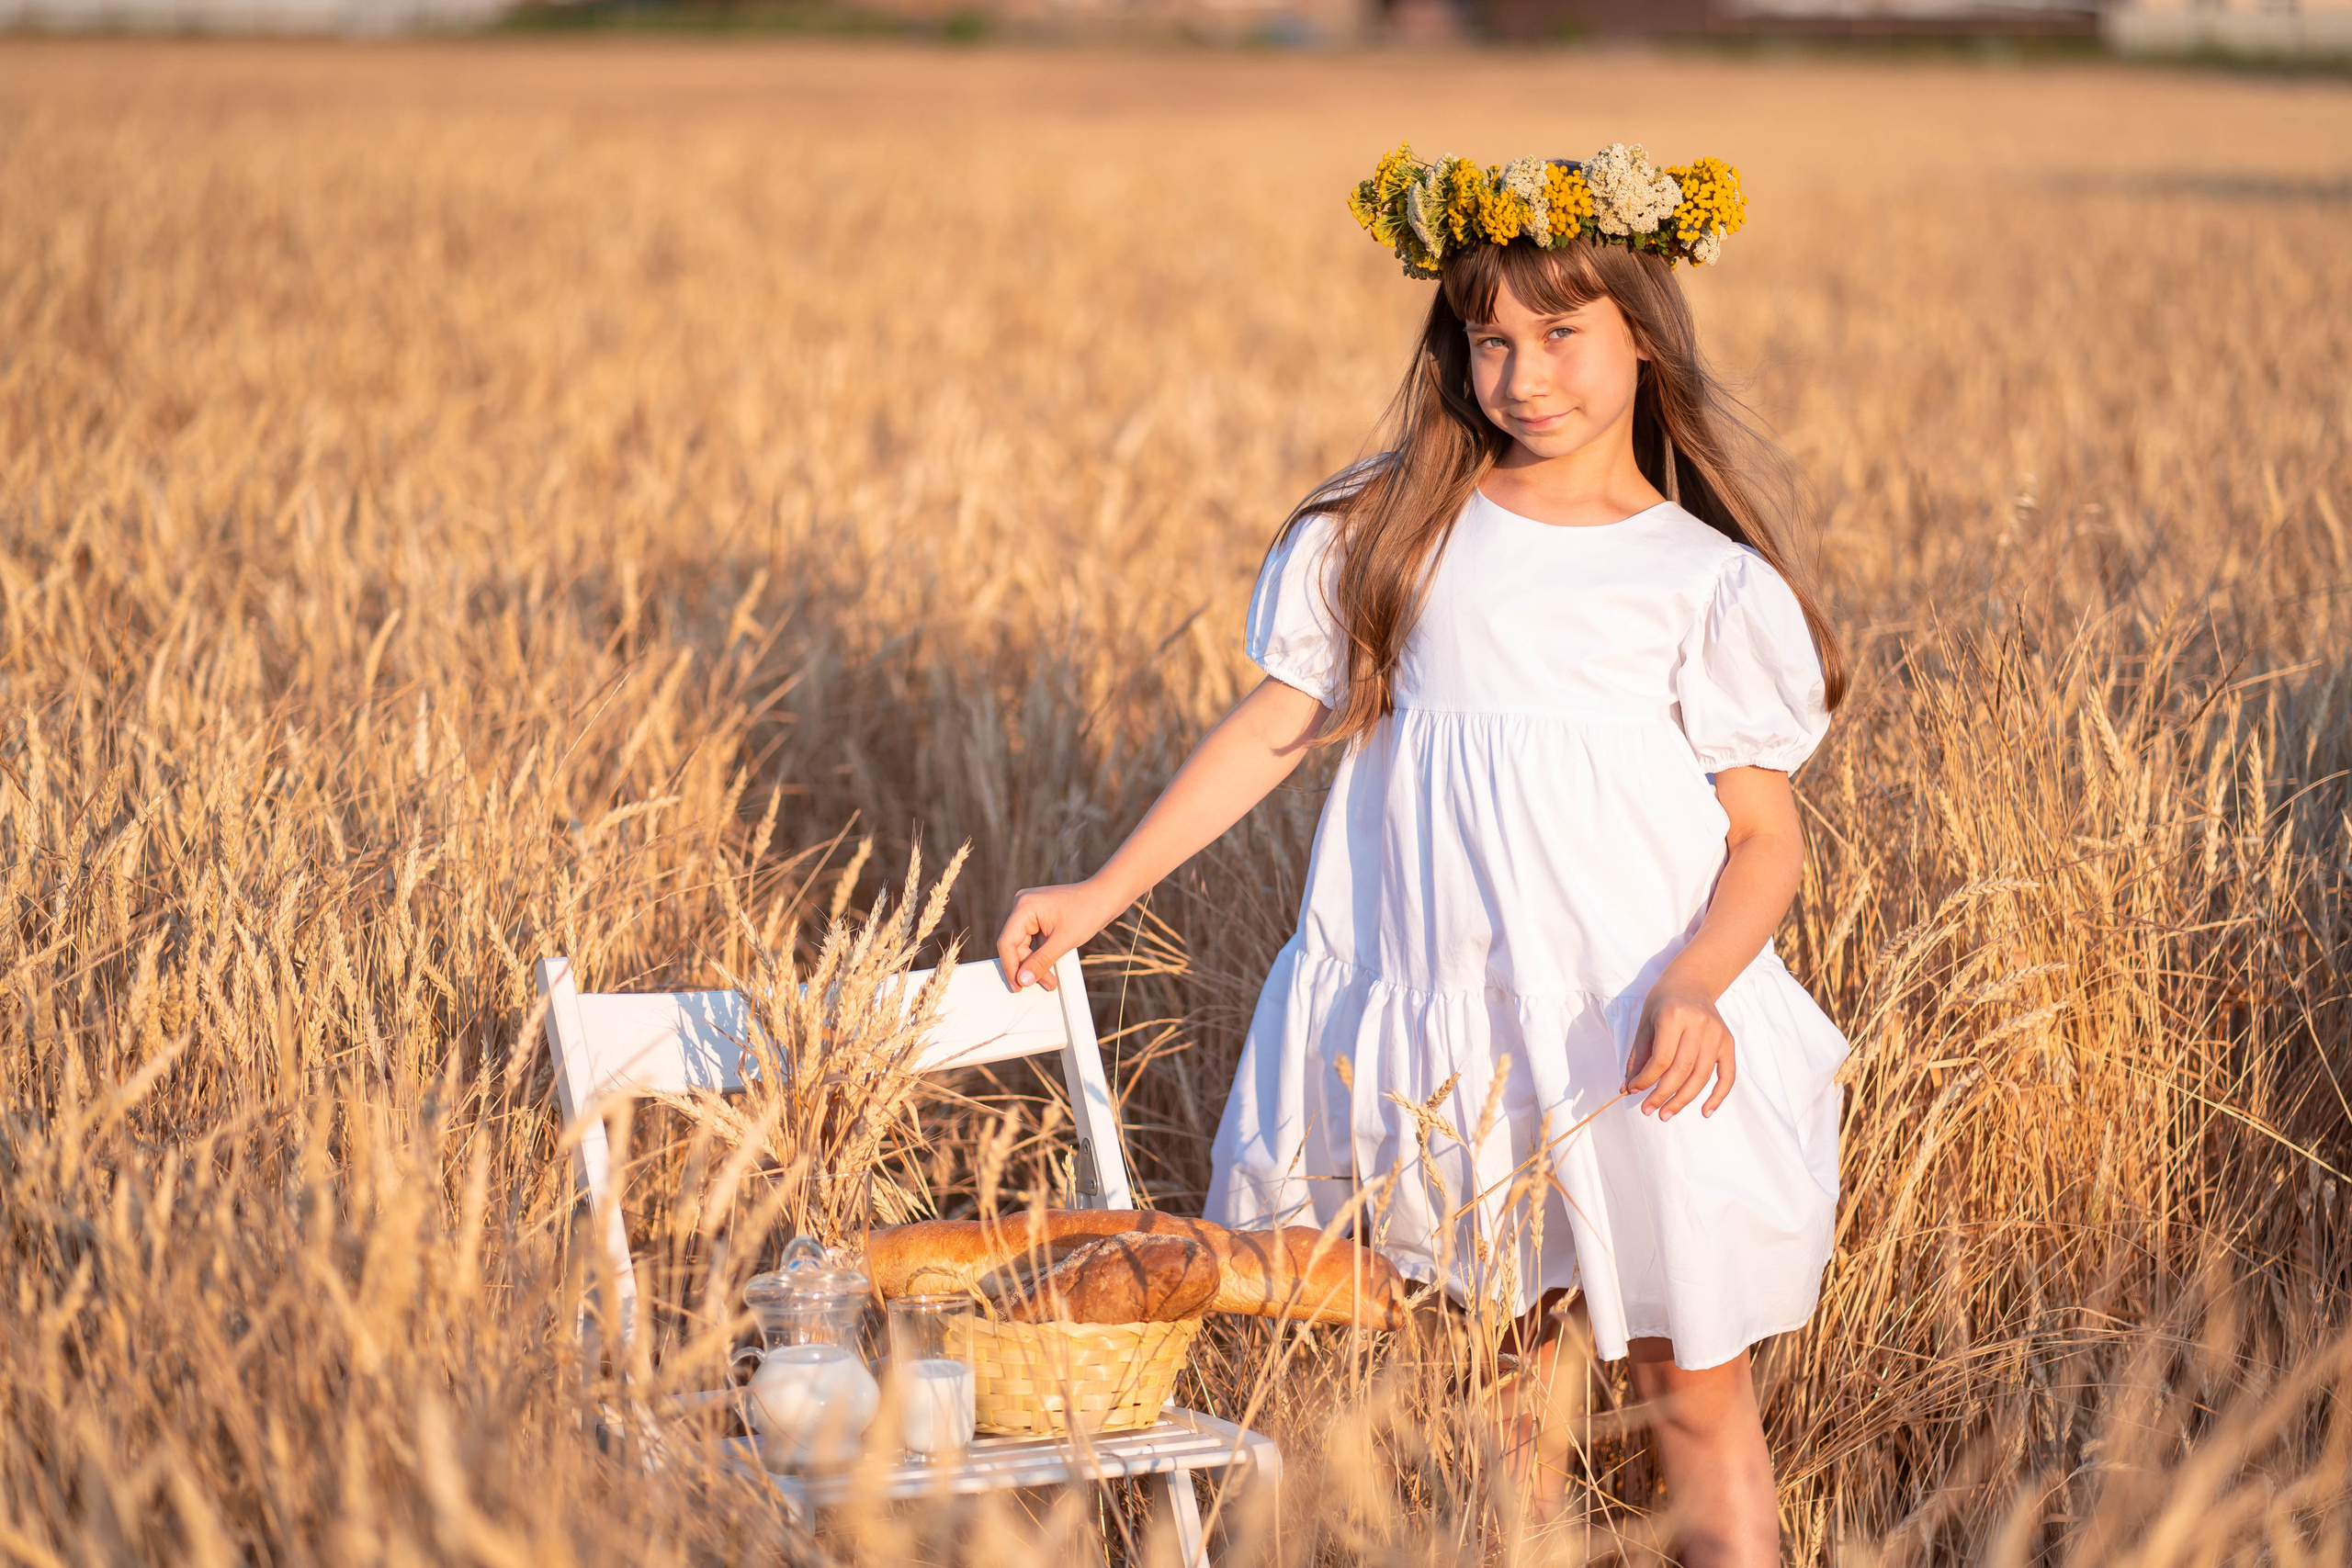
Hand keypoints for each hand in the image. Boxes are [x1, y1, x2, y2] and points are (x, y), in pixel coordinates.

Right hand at [995, 880, 1121, 991]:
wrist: (1106, 897)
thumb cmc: (1088, 911)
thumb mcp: (1064, 941)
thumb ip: (1041, 962)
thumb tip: (1023, 980)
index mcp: (1024, 906)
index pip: (1007, 942)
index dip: (1010, 967)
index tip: (1018, 987)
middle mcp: (1023, 906)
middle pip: (1015, 945)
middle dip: (1029, 967)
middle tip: (1046, 984)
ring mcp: (1030, 910)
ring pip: (1024, 945)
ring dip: (1036, 963)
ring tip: (1051, 980)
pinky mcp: (1038, 916)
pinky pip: (1033, 940)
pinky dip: (1041, 954)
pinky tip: (1051, 966)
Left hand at [1624, 977, 1736, 1120]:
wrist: (1692, 982)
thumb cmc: (1663, 1002)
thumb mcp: (1645, 1023)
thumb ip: (1638, 1056)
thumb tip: (1628, 1088)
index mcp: (1674, 1016)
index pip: (1661, 1058)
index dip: (1646, 1080)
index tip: (1633, 1091)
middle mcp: (1699, 1025)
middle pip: (1682, 1070)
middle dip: (1663, 1095)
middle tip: (1649, 1111)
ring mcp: (1717, 1034)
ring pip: (1702, 1076)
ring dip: (1684, 1100)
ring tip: (1666, 1113)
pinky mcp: (1728, 1042)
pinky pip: (1727, 1075)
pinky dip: (1718, 1095)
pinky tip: (1705, 1111)